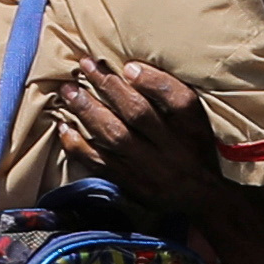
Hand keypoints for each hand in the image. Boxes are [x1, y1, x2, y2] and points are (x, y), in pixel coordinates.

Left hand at [48, 58, 223, 215]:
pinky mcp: (130, 183)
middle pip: (138, 114)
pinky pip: (100, 162)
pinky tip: (65, 127)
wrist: (198, 197)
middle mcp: (171, 148)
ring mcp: (148, 168)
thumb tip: (131, 69)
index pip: (179, 101)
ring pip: (115, 136)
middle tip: (85, 65)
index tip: (128, 66)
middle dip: (109, 86)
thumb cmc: (194, 149)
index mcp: (192, 129)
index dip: (153, 82)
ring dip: (88, 110)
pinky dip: (78, 145)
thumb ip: (173, 95)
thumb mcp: (197, 121)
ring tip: (69, 91)